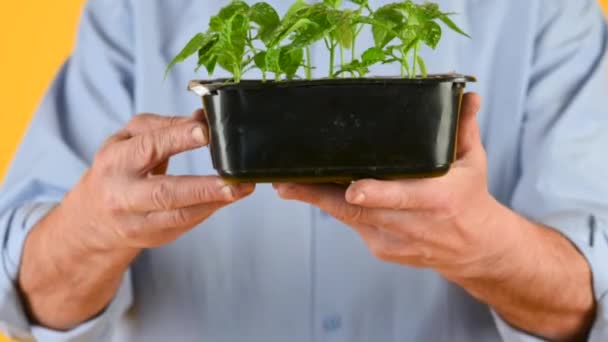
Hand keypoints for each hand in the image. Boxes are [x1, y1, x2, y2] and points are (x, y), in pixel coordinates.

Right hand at [19, 110, 254, 328]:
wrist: (93, 218)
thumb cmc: (117, 168)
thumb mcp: (128, 139)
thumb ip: (163, 126)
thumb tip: (201, 117)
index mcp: (115, 161)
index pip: (148, 148)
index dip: (177, 139)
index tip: (206, 131)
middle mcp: (123, 195)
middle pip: (165, 193)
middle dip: (203, 187)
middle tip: (234, 181)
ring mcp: (138, 222)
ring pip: (179, 215)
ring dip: (214, 202)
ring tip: (242, 189)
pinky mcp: (154, 238)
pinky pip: (185, 224)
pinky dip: (209, 210)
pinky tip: (227, 199)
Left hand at [273, 93, 507, 278]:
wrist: (474, 249)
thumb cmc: (469, 200)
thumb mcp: (472, 162)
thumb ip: (463, 128)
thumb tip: (467, 96)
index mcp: (439, 200)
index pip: (405, 198)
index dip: (376, 194)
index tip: (353, 189)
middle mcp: (414, 224)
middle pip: (362, 210)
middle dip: (322, 196)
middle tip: (289, 183)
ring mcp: (395, 240)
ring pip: (350, 219)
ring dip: (318, 201)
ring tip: (287, 186)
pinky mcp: (381, 248)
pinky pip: (353, 225)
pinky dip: (335, 208)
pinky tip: (314, 193)